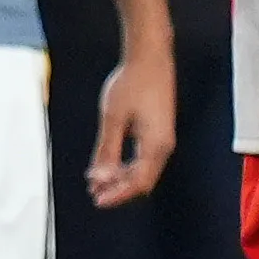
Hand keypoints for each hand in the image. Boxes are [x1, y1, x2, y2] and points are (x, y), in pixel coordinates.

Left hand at [86, 50, 175, 208]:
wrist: (150, 57)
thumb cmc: (132, 82)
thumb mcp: (113, 117)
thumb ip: (107, 149)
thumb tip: (100, 178)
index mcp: (156, 144)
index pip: (138, 182)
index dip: (118, 195)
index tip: (98, 200)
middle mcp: (164, 146)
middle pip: (143, 181)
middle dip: (118, 189)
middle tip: (94, 193)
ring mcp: (162, 139)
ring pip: (144, 171)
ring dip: (121, 178)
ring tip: (97, 181)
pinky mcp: (158, 132)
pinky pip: (144, 158)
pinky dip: (126, 165)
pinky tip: (108, 164)